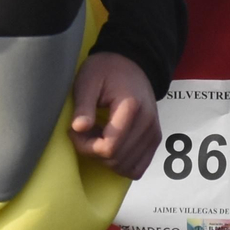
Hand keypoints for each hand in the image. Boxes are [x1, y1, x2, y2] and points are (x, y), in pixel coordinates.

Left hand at [68, 53, 159, 177]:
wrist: (132, 62)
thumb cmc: (106, 69)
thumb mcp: (88, 81)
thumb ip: (83, 106)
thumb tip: (78, 129)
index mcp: (131, 108)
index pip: (108, 148)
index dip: (85, 146)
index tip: (74, 130)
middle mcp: (148, 124)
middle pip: (116, 160)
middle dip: (93, 152)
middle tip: (84, 132)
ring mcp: (154, 133)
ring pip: (127, 168)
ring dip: (106, 158)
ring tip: (97, 135)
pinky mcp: (155, 139)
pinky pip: (137, 167)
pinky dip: (121, 162)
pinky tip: (111, 143)